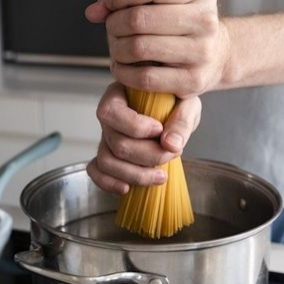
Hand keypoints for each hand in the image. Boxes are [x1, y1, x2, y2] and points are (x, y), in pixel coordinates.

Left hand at [85, 0, 229, 97]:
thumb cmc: (182, 22)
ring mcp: (201, 52)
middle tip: (112, 28)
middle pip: (140, 18)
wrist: (218, 55)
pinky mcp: (193, 81)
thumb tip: (94, 11)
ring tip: (117, 47)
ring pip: (139, 48)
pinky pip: (144, 77)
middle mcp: (205, 20)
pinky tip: (122, 67)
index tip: (108, 2)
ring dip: (116, 48)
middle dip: (114, 23)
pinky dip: (123, 72)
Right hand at [86, 82, 201, 193]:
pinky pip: (97, 171)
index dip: (135, 126)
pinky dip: (109, 183)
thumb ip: (182, 120)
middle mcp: (109, 117)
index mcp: (119, 95)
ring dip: (135, 174)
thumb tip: (171, 144)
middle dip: (147, 155)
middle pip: (116, 143)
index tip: (160, 129)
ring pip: (107, 161)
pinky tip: (127, 188)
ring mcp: (107, 138)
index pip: (112, 112)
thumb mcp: (186, 102)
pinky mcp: (108, 155)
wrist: (176, 111)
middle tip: (172, 154)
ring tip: (161, 176)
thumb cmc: (177, 101)